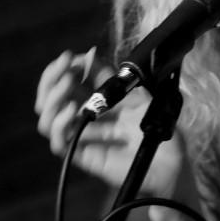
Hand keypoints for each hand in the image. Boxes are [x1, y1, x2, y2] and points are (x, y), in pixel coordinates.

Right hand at [35, 49, 188, 200]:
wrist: (171, 164)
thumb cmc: (159, 133)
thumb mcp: (142, 99)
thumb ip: (119, 80)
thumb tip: (93, 56)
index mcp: (101, 105)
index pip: (71, 85)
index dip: (66, 70)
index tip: (71, 57)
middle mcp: (88, 120)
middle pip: (53, 99)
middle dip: (52, 79)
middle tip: (63, 65)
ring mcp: (84, 138)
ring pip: (49, 118)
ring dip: (53, 97)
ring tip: (67, 83)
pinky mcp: (85, 156)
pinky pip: (59, 142)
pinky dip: (60, 124)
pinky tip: (72, 110)